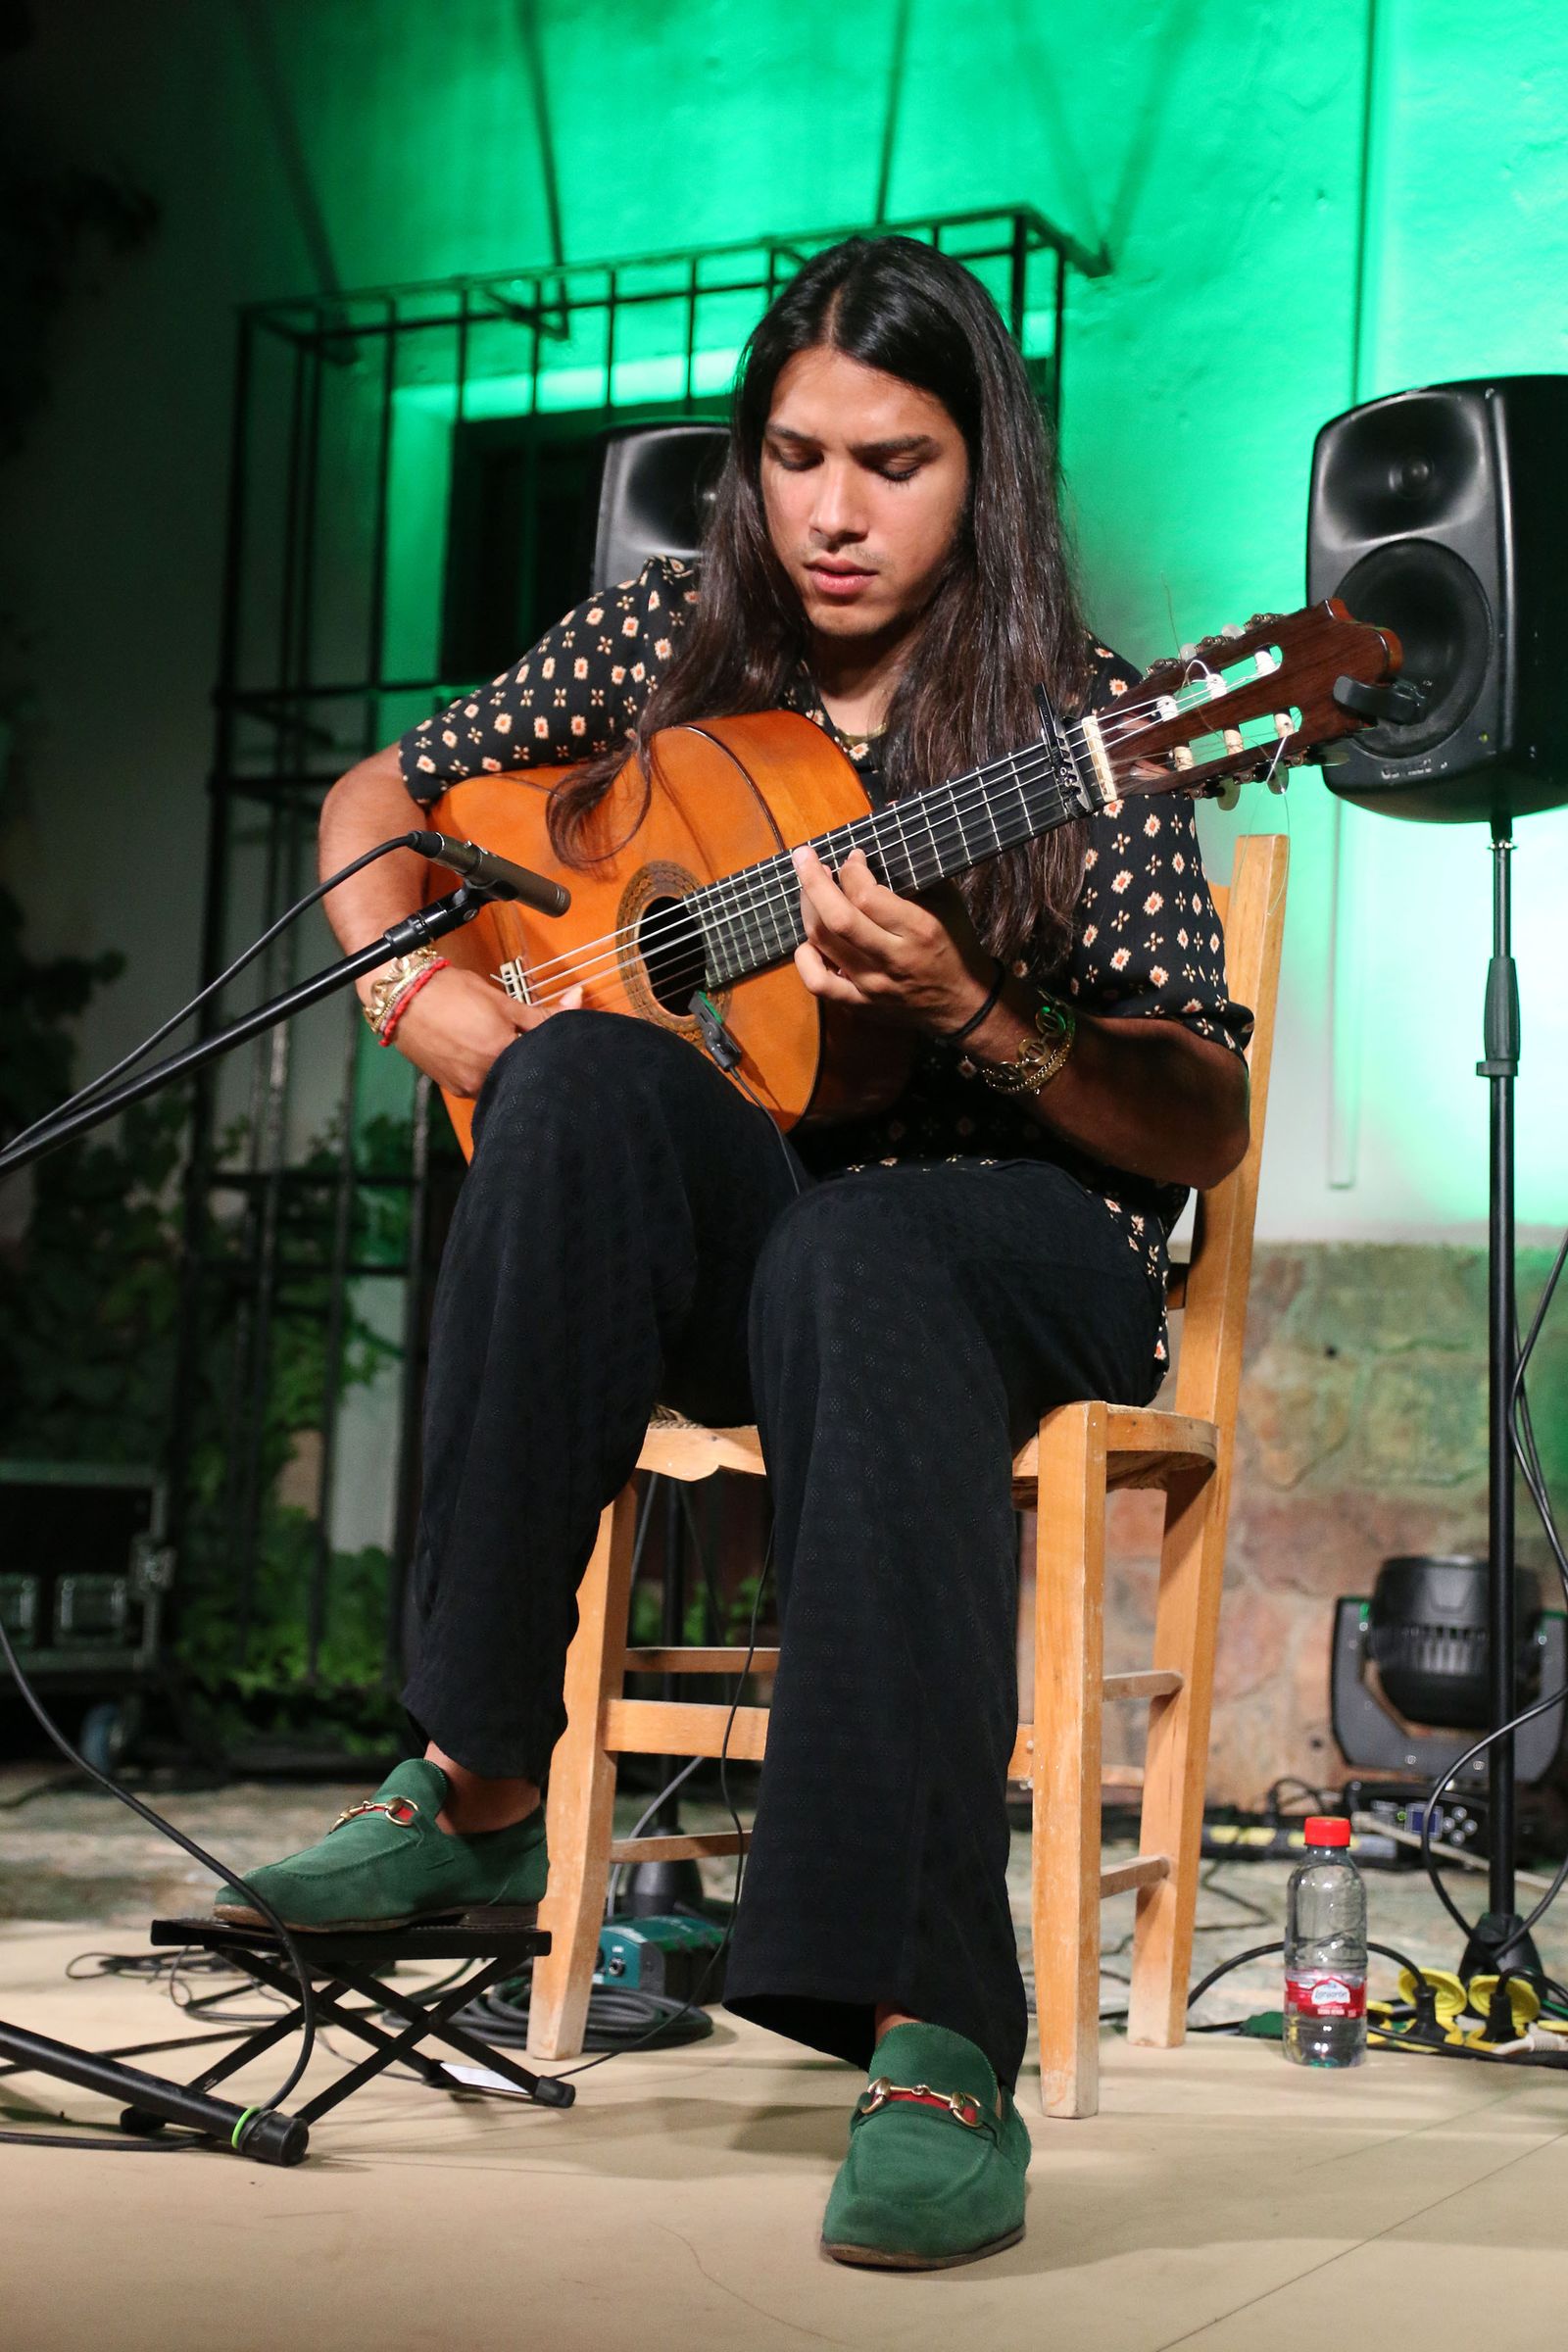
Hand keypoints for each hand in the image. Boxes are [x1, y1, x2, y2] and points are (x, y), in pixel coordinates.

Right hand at [372, 964, 582, 1096]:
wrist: (403, 997)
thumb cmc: (451, 992)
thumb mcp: (503, 1001)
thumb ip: (544, 1012)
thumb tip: (579, 1000)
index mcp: (502, 1054)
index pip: (545, 1062)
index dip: (553, 1051)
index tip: (555, 1043)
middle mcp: (484, 1077)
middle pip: (523, 1078)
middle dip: (530, 1063)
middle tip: (526, 1043)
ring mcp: (467, 1086)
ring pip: (502, 1083)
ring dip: (508, 1069)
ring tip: (500, 1046)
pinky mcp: (453, 1088)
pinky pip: (480, 1086)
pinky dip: (488, 1072)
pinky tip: (481, 1053)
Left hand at [790, 846, 993, 1032]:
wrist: (961, 1002)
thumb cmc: (954, 943)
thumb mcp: (948, 900)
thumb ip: (915, 864)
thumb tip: (885, 814)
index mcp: (918, 929)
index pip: (867, 896)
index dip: (851, 870)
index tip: (853, 857)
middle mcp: (892, 958)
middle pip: (837, 919)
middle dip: (813, 881)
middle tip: (805, 857)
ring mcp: (872, 985)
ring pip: (822, 944)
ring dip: (808, 909)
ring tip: (810, 890)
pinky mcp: (860, 1004)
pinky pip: (818, 983)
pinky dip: (805, 958)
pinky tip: (809, 941)